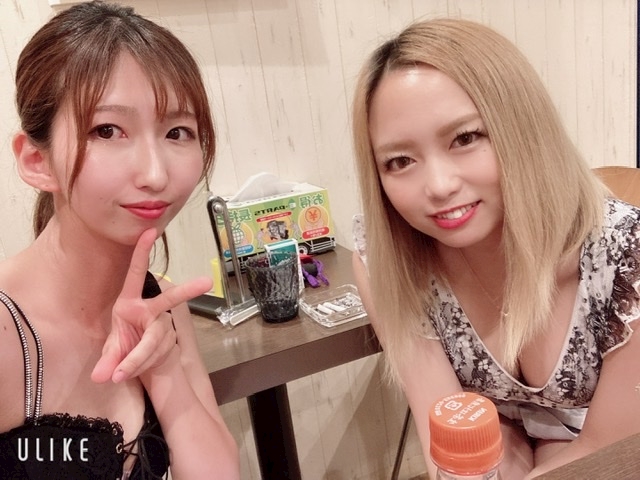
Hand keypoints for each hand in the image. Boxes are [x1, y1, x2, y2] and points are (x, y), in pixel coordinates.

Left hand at [91, 228, 211, 383]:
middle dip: (188, 291)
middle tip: (207, 282)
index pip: (135, 273)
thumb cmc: (124, 345)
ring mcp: (163, 324)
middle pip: (170, 300)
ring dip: (137, 359)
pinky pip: (156, 353)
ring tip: (121, 374)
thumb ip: (106, 361)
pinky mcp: (168, 339)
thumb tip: (99, 377)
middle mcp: (151, 309)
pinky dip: (142, 365)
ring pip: (154, 341)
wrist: (143, 363)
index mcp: (130, 302)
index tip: (149, 231)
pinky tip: (131, 371)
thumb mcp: (110, 351)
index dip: (142, 252)